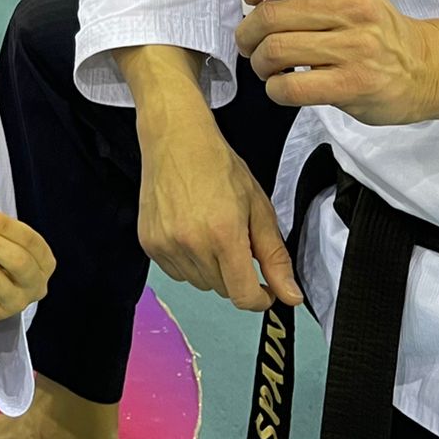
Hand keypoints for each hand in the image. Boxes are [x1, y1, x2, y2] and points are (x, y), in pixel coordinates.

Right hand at [136, 101, 300, 311]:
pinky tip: (191, 232)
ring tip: (210, 232)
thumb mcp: (259, 208)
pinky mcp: (149, 243)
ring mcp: (166, 244)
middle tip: (236, 240)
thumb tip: (289, 295)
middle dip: (236, 275)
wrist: (175, 140)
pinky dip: (188, 261)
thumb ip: (275, 256)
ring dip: (211, 269)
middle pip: (223, 290)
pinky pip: (176, 272)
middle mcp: (191, 243)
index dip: (260, 299)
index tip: (265, 290)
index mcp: (223, 234)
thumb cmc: (217, 166)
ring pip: (199, 282)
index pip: (243, 296)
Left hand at [236, 0, 438, 127]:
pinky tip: (283, 87)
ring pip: (275, 51)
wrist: (428, 68)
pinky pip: (290, 87)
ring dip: (259, 63)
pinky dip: (275, 89)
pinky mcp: (353, 86)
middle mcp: (351, 9)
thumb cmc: (376, 28)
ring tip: (267, 67)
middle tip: (250, 44)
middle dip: (247, 34)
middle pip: (270, 15)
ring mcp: (354, 49)